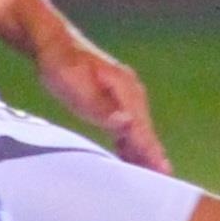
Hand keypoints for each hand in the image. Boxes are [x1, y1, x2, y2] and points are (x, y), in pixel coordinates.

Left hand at [41, 38, 171, 171]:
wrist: (53, 42)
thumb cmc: (61, 64)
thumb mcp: (76, 84)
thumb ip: (100, 106)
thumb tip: (127, 123)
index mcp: (124, 88)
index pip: (140, 126)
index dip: (150, 149)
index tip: (163, 170)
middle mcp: (130, 92)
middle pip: (144, 128)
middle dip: (153, 153)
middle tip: (166, 178)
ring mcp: (124, 94)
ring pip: (137, 128)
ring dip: (144, 150)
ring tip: (154, 173)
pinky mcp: (113, 99)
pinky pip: (127, 124)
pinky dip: (131, 141)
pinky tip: (130, 156)